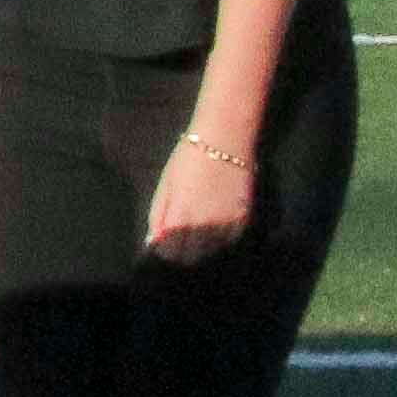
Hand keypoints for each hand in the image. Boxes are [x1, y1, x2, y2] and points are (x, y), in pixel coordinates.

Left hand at [143, 134, 257, 263]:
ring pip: (211, 250)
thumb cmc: (187, 160)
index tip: (164, 246)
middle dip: (182, 252)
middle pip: (191, 256)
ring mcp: (225, 225)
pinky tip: (214, 229)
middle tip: (180, 241)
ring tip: (197, 233)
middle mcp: (203, 228)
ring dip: (202, 247)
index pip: (170, 253)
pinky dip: (220, 240)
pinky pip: (230, 240)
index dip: (166, 251)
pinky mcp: (243, 219)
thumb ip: (159, 217)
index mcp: (179, 219)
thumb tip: (153, 242)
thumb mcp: (165, 186)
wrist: (225, 140)